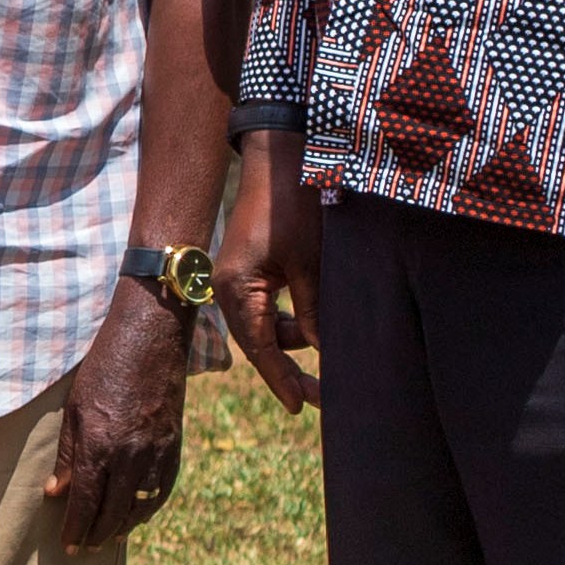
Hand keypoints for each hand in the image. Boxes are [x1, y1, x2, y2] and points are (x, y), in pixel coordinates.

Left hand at [45, 279, 193, 554]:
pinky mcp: (175, 447)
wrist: (152, 340)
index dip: (76, 527)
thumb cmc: (103, 370)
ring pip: (140, 506)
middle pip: (112, 510)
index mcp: (100, 445)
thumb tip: (55, 492)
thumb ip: (67, 454)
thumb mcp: (73, 409)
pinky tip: (136, 516)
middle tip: (82, 550)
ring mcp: (157, 453)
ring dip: (123, 527)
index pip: (85, 501)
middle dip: (96, 535)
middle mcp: (131, 455)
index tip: (67, 545)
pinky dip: (148, 508)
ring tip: (107, 539)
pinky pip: (162, 490)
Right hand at [216, 128, 319, 411]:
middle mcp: (230, 288)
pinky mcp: (251, 268)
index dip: (282, 379)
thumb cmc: (293, 207)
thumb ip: (316, 312)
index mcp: (237, 290)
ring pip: (267, 325)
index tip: (301, 406)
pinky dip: (293, 318)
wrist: (281, 157)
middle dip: (291, 367)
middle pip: (260, 342)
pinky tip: (318, 322)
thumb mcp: (311, 264)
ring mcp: (238, 278)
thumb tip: (325, 352)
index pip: (259, 348)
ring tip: (334, 348)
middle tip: (325, 395)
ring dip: (296, 339)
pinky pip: (270, 305)